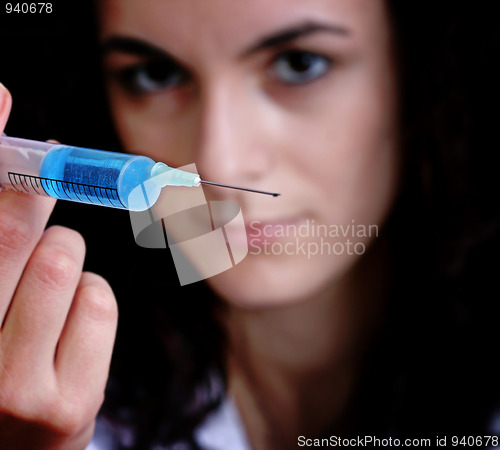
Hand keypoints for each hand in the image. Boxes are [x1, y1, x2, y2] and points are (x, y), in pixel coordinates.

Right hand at [0, 84, 117, 448]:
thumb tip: (18, 162)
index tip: (1, 99)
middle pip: (11, 231)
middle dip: (31, 196)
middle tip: (43, 172)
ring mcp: (13, 389)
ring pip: (64, 256)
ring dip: (62, 261)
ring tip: (44, 299)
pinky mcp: (70, 405)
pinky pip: (99, 300)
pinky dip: (90, 302)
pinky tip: (69, 336)